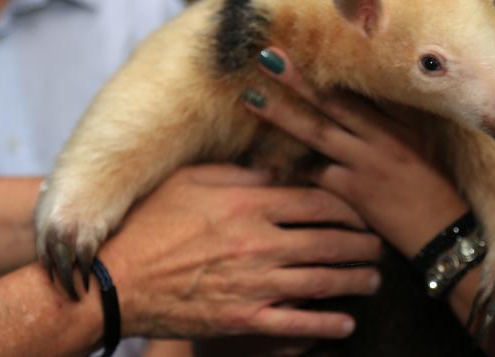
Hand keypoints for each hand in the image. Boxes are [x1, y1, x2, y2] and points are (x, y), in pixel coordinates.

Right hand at [97, 164, 381, 339]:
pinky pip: (295, 324)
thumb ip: (241, 174)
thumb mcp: (192, 180)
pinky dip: (325, 324)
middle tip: (380, 245)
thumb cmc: (150, 222)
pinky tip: (347, 323)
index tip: (363, 210)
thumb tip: (278, 170)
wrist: (114, 279)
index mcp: (250, 205)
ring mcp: (254, 284)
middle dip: (362, 244)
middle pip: (329, 242)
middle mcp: (260, 243)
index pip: (318, 202)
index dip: (348, 207)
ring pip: (321, 281)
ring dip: (354, 280)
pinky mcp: (242, 318)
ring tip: (374, 279)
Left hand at [242, 48, 467, 257]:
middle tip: (267, 56)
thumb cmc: (432, 189)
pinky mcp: (355, 193)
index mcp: (398, 122)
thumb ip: (392, 119)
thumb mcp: (418, 145)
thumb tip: (366, 94)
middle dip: (298, 79)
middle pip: (333, 102)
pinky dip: (291, 165)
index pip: (357, 90)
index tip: (303, 47)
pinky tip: (265, 158)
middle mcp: (382, 137)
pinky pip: (314, 174)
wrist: (445, 233)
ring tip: (252, 99)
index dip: (327, 69)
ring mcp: (367, 164)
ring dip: (283, 115)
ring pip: (317, 132)